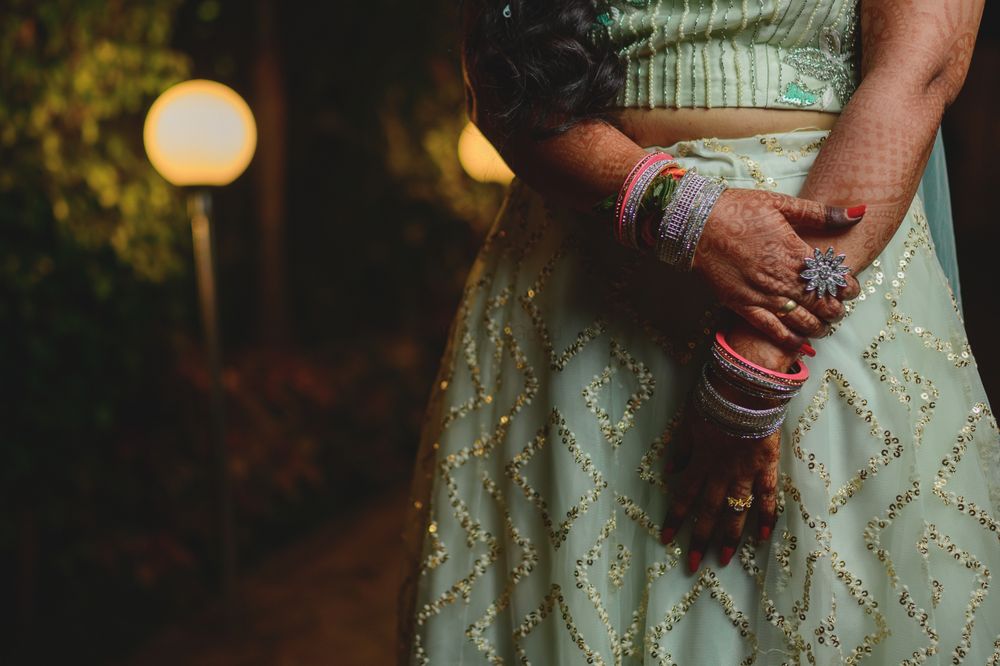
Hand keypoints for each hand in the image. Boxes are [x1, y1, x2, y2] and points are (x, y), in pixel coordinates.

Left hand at [660, 408, 779, 571]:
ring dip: (728, 537)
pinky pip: (768, 497)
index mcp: (700, 460)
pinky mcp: (768, 466)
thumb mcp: (688, 420)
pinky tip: (762, 537)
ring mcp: (746, 471)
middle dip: (699, 538)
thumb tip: (670, 472)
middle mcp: (722, 472)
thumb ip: (681, 448)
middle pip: (708, 511)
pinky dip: (766, 517)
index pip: (684, 496)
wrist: (749, 385)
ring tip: (722, 559)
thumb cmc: (716, 397)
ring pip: (736, 510)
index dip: (675, 518)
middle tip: (692, 564)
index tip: (667, 538)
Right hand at [692, 189, 863, 349]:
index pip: (834, 279)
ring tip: (824, 325)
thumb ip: (822, 213)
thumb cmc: (738, 209)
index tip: (850, 288)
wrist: (696, 223)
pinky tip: (800, 343)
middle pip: (821, 304)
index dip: (847, 288)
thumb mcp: (782, 204)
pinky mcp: (742, 305)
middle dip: (836, 309)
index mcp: (795, 252)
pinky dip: (789, 340)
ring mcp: (762, 295)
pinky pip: (771, 330)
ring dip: (818, 326)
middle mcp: (781, 278)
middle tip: (838, 308)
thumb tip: (859, 213)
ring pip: (801, 321)